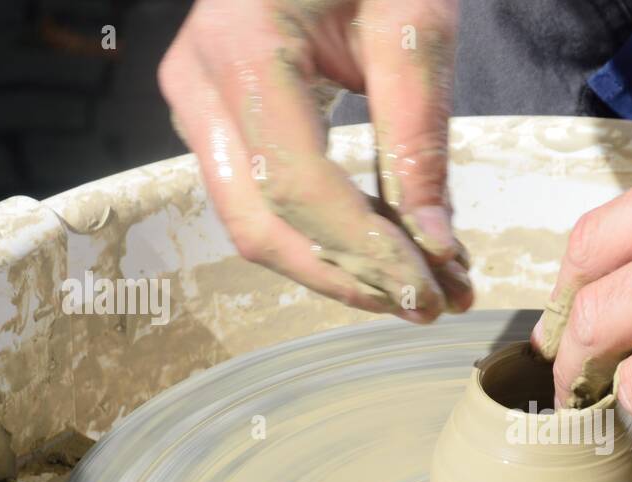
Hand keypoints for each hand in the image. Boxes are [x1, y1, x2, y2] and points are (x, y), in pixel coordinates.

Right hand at [160, 0, 471, 319]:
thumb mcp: (414, 25)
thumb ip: (418, 139)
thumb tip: (434, 247)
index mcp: (243, 48)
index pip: (299, 188)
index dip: (366, 253)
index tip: (431, 292)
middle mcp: (199, 82)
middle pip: (262, 225)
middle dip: (349, 279)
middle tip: (431, 304)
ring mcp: (196, 101)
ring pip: (254, 224)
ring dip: (337, 267)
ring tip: (419, 284)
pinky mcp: (215, 115)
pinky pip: (259, 198)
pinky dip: (322, 235)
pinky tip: (383, 249)